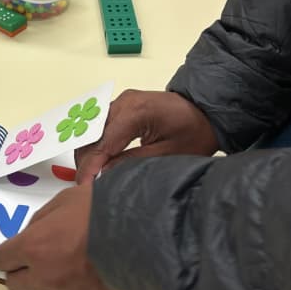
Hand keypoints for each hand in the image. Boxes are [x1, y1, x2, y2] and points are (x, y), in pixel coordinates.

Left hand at [0, 183, 121, 289]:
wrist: (141, 232)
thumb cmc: (100, 209)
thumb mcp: (63, 201)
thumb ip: (41, 221)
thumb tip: (31, 234)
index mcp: (34, 247)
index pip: (1, 259)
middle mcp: (45, 275)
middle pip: (15, 285)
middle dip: (17, 273)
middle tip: (25, 263)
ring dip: (42, 286)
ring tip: (56, 272)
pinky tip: (81, 278)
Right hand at [75, 89, 218, 182]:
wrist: (206, 111)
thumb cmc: (194, 132)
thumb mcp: (166, 155)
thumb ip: (131, 163)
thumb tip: (102, 175)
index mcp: (135, 111)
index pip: (103, 143)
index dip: (90, 167)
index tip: (84, 188)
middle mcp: (123, 102)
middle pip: (91, 134)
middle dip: (86, 161)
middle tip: (87, 186)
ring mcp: (121, 101)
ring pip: (92, 130)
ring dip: (89, 153)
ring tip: (91, 177)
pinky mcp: (121, 106)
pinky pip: (100, 126)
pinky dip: (96, 144)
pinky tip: (98, 162)